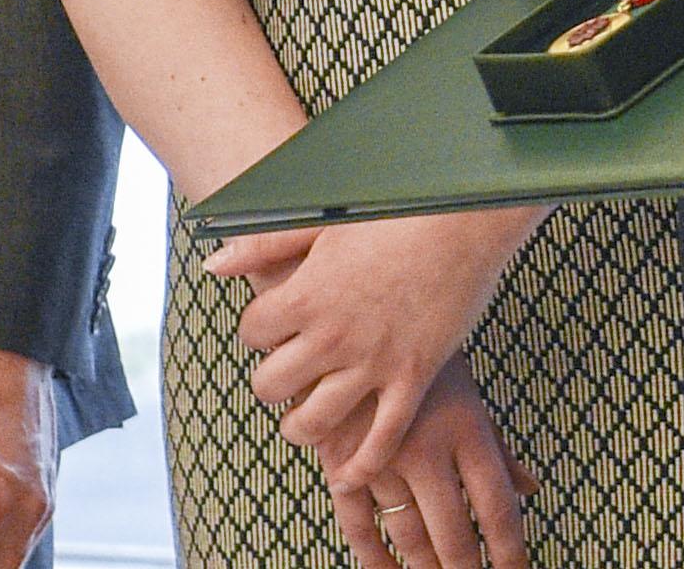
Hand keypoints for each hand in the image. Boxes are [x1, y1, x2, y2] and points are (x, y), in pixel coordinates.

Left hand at [211, 202, 538, 488]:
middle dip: (273, 382)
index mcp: (306, 294)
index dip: (259, 329)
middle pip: (270, 385)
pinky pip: (380, 440)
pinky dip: (360, 465)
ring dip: (301, 427)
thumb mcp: (326, 220)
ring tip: (306, 420)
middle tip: (291, 372)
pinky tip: (348, 474)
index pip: (252, 332)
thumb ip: (267, 243)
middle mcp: (332, 335)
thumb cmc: (397, 209)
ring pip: (313, 422)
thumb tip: (214, 263)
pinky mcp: (413, 377)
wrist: (468, 217)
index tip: (276, 324)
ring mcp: (373, 362)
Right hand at [329, 358, 530, 568]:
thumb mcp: (468, 395)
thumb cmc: (422, 359)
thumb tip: (532, 488)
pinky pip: (357, 525)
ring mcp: (380, 459)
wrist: (353, 320)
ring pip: (408, 536)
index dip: (509, 551)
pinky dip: (372, 557)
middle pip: (453, 534)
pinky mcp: (340, 463)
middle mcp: (427, 450)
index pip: (497, 506)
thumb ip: (498, 447)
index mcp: (467, 429)